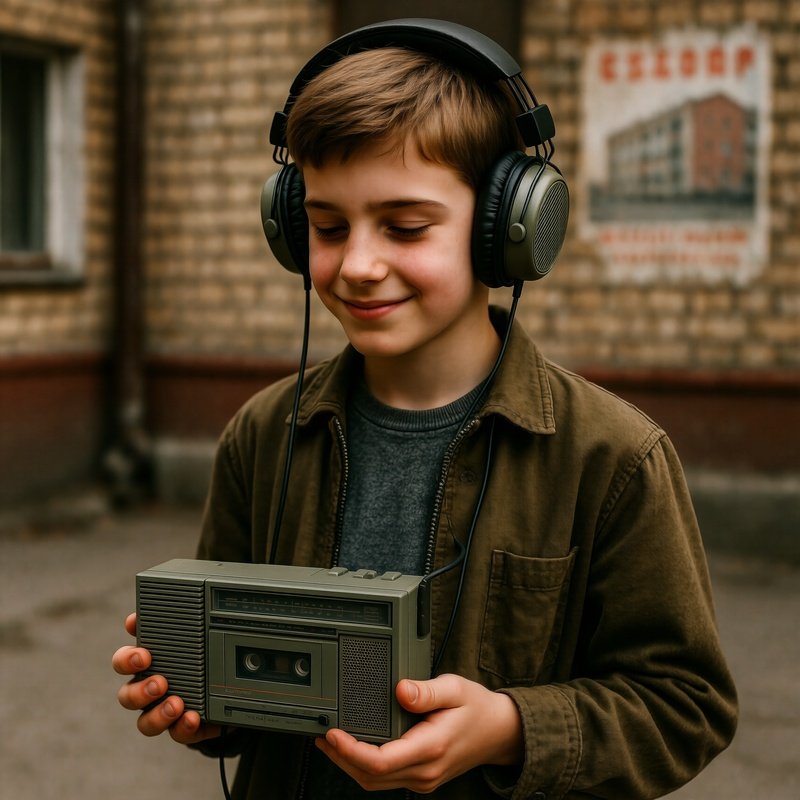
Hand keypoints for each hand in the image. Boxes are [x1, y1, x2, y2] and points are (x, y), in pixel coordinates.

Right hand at [112, 612, 221, 744]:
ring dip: (158, 715)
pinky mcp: (181, 728)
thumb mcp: (188, 633)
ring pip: (145, 722)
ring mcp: (162, 712)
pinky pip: (176, 733)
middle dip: (140, 691)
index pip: (123, 661)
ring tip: (176, 705)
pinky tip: (193, 718)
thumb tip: (144, 615)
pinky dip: (183, 727)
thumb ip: (170, 623)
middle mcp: (147, 690)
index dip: (127, 660)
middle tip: (160, 683)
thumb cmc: (194, 654)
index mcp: (145, 665)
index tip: (144, 655)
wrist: (222, 683)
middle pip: (127, 697)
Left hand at [315, 673, 522, 793]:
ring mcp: (423, 779)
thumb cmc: (477, 707)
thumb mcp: (455, 688)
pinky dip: (364, 767)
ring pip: (375, 783)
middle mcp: (425, 771)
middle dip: (341, 758)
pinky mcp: (421, 778)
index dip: (351, 751)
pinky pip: (386, 779)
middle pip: (371, 777)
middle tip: (322, 735)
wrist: (500, 732)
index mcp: (431, 747)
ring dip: (349, 765)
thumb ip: (427, 691)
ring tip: (329, 742)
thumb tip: (401, 689)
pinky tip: (353, 749)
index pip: (381, 762)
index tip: (332, 733)